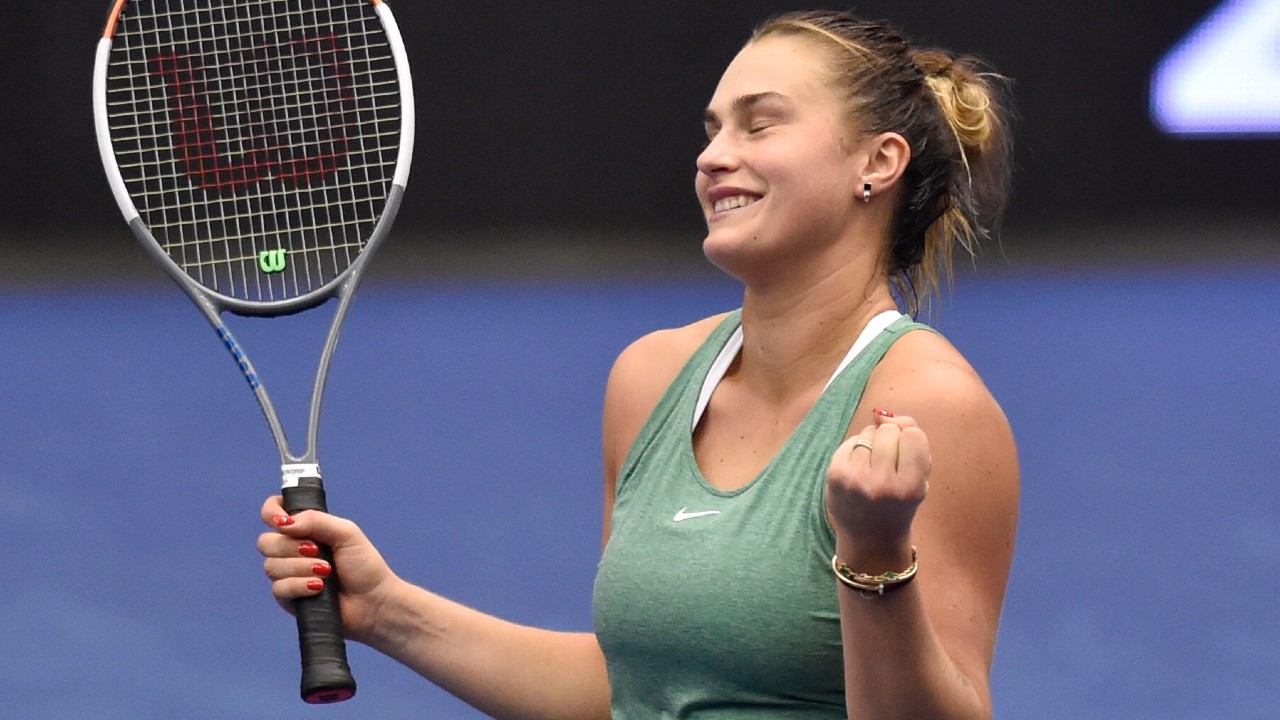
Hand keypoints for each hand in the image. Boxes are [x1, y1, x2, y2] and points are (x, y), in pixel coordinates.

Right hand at [258, 496, 397, 643]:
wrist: (373, 600)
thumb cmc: (364, 565)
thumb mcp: (346, 533)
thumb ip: (316, 520)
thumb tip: (282, 522)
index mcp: (305, 529)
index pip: (273, 513)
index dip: (271, 512)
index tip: (283, 521)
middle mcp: (292, 550)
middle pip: (266, 542)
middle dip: (291, 547)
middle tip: (317, 550)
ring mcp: (288, 574)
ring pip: (271, 566)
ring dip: (300, 567)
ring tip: (326, 572)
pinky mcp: (289, 598)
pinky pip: (279, 588)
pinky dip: (299, 586)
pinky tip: (318, 588)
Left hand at [826, 410, 931, 561]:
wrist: (870, 539)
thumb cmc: (900, 505)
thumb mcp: (919, 480)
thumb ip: (913, 443)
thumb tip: (885, 414)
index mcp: (911, 487)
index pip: (914, 435)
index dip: (911, 440)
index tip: (908, 456)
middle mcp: (882, 484)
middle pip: (889, 431)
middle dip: (891, 440)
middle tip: (889, 462)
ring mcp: (856, 479)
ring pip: (868, 433)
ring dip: (873, 443)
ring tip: (874, 465)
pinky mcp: (835, 475)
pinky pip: (850, 441)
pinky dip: (856, 449)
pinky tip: (859, 468)